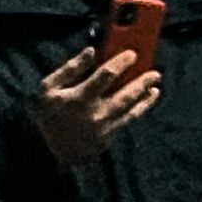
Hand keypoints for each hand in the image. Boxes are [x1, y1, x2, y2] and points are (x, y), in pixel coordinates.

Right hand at [31, 46, 160, 166]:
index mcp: (79, 98)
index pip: (106, 75)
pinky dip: (140, 110)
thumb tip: (91, 51)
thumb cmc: (46, 114)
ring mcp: (104, 128)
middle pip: (126, 94)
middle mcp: (95, 113)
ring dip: (146, 98)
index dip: (121, 62)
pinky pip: (128, 121)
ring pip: (131, 110)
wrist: (46, 151)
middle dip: (142, 82)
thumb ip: (70, 68)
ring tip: (155, 87)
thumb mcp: (48, 88)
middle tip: (155, 73)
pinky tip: (146, 101)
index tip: (132, 54)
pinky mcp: (108, 138)